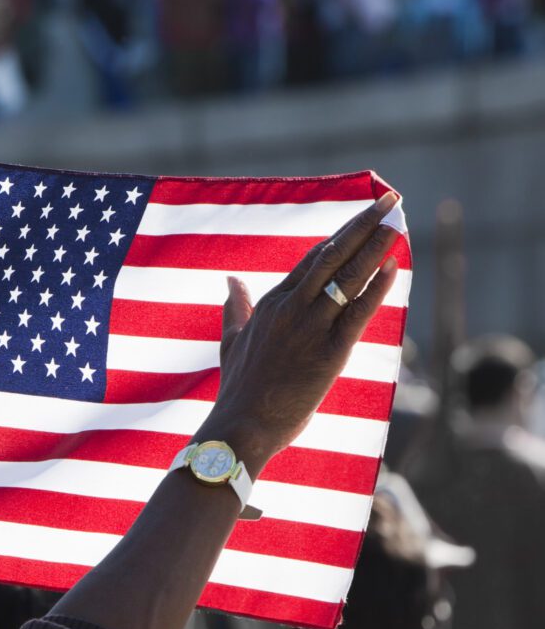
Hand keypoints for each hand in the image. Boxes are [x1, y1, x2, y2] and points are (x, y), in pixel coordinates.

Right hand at [199, 191, 400, 473]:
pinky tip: (393, 266)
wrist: (240, 427)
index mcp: (270, 304)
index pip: (311, 259)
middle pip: (332, 256)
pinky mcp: (329, 353)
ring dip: (376, 247)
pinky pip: (358, 311)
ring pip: (347, 277)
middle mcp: (290, 308)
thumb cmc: (237, 391)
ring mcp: (310, 328)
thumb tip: (230, 281)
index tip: (361, 217)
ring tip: (397, 222)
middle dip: (363, 225)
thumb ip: (235, 308)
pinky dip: (377, 287)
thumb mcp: (230, 342)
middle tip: (389, 201)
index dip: (340, 236)